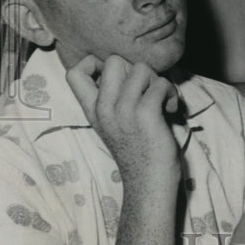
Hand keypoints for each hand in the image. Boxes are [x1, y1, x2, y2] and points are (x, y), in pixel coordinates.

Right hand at [66, 55, 180, 185]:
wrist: (148, 184)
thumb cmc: (138, 152)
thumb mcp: (114, 124)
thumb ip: (113, 99)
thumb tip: (130, 70)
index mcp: (93, 110)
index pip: (73, 73)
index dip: (94, 62)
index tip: (115, 76)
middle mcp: (104, 108)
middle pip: (114, 60)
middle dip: (136, 69)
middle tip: (145, 90)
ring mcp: (123, 111)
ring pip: (141, 68)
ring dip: (157, 81)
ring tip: (161, 100)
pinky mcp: (145, 114)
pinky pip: (161, 84)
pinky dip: (171, 94)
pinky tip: (170, 110)